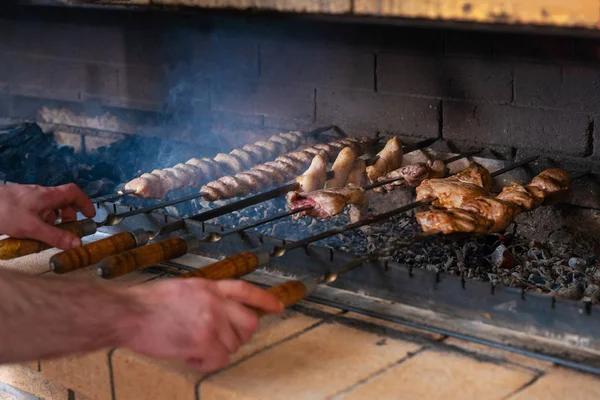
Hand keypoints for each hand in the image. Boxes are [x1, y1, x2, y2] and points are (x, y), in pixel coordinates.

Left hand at [0, 183, 95, 248]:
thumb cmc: (4, 212)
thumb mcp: (32, 228)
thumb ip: (55, 236)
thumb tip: (77, 243)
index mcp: (48, 196)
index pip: (74, 192)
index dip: (85, 202)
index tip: (89, 215)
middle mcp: (40, 194)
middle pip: (62, 201)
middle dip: (67, 217)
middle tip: (66, 231)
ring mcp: (28, 198)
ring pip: (48, 208)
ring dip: (51, 221)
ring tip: (44, 236)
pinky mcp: (17, 204)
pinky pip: (35, 211)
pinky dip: (39, 222)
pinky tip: (29, 234)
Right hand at [122, 278, 284, 371]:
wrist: (128, 313)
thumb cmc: (147, 304)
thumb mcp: (183, 289)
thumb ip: (204, 297)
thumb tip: (217, 313)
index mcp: (209, 286)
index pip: (246, 290)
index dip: (265, 300)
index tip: (278, 306)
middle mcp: (215, 301)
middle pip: (249, 323)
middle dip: (238, 336)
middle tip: (218, 341)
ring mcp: (212, 320)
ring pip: (233, 345)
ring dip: (215, 351)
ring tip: (192, 347)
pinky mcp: (204, 340)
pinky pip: (219, 360)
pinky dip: (205, 363)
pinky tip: (189, 356)